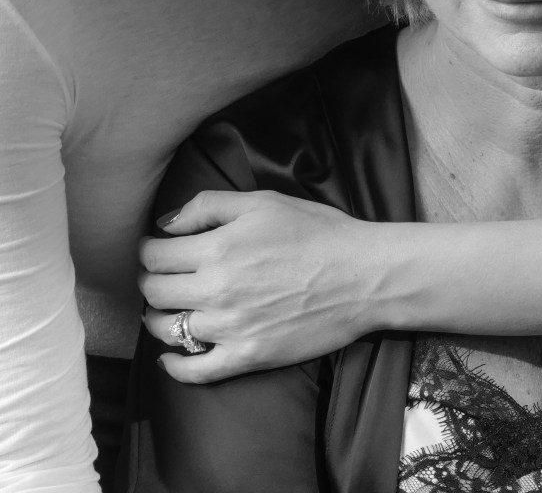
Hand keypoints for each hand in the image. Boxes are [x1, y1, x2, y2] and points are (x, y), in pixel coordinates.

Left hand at [138, 191, 383, 382]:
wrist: (361, 276)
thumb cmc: (317, 232)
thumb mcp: (263, 201)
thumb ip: (209, 206)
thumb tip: (166, 224)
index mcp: (217, 249)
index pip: (155, 255)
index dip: (148, 249)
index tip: (155, 248)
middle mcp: (216, 291)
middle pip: (155, 292)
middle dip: (150, 281)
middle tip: (160, 275)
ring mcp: (230, 329)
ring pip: (168, 331)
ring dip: (158, 318)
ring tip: (166, 308)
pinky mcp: (247, 357)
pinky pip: (195, 371)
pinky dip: (174, 366)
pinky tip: (171, 357)